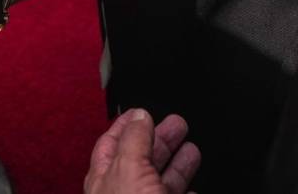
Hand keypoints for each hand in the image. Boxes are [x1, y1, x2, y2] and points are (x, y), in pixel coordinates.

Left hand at [85, 109, 200, 193]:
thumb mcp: (129, 169)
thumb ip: (134, 140)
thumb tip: (139, 115)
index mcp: (105, 178)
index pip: (112, 143)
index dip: (126, 124)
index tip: (141, 111)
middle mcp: (122, 193)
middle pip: (142, 160)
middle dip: (161, 140)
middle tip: (178, 125)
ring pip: (161, 182)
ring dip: (178, 166)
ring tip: (192, 150)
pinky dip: (185, 192)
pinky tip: (192, 189)